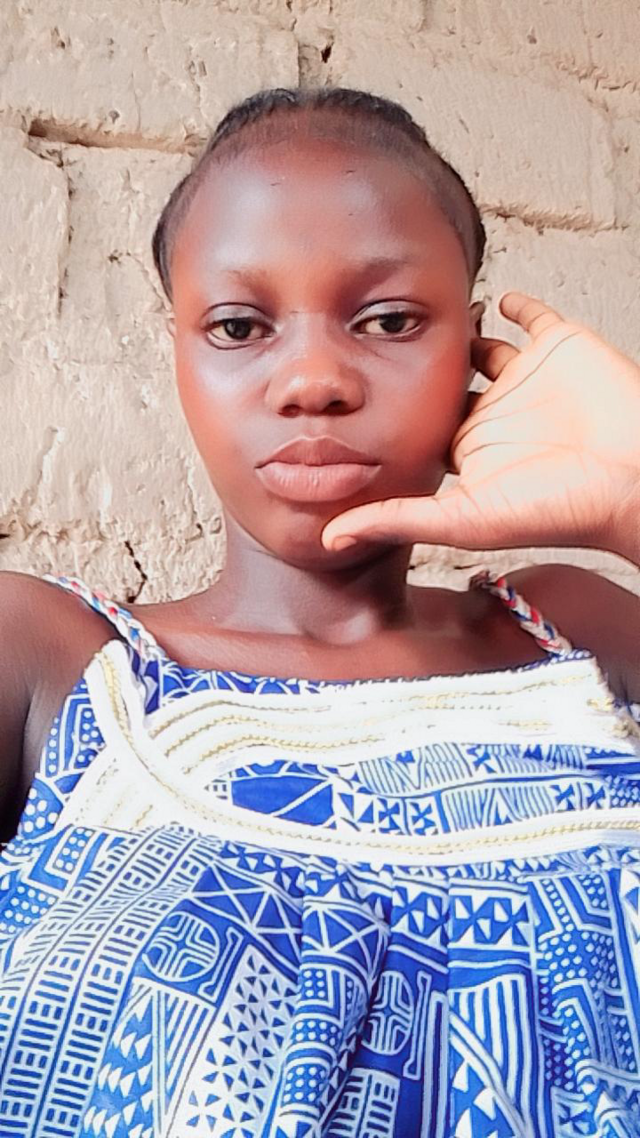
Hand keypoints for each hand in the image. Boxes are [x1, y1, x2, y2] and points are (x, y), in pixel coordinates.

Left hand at [322, 292, 639, 565]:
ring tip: (422, 309)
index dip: (393, 415)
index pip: (421, 427)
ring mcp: (527, 380)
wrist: (631, 478)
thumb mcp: (463, 520)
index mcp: (470, 450)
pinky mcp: (559, 347)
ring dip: (458, 330)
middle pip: (446, 383)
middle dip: (418, 366)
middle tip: (373, 337)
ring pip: (482, 347)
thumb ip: (397, 518)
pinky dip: (513, 303)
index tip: (349, 398)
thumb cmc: (557, 509)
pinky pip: (531, 317)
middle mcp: (495, 414)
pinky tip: (491, 297)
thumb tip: (328, 539)